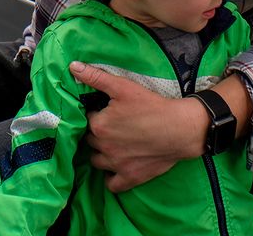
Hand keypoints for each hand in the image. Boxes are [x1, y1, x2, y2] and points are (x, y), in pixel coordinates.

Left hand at [70, 61, 207, 191]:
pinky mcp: (130, 177)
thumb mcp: (122, 87)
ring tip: (112, 144)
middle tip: (112, 127)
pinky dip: (111, 178)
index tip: (107, 112)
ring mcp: (116, 165)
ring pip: (96, 161)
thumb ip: (95, 77)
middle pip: (90, 140)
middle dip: (97, 133)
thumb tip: (73, 67)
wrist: (180, 128)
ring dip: (101, 154)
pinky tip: (115, 167)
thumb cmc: (151, 106)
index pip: (87, 120)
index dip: (96, 115)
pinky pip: (111, 184)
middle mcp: (104, 147)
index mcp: (99, 126)